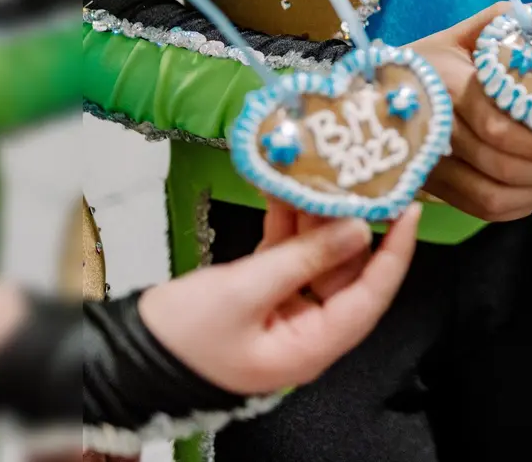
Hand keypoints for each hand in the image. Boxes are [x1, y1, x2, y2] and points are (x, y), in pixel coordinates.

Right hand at [139, 204, 420, 395]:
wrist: (121, 358)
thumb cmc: (180, 336)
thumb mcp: (244, 291)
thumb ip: (304, 258)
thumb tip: (357, 228)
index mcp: (312, 346)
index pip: (372, 295)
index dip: (396, 252)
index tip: (410, 209)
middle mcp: (308, 331)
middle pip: (347, 271)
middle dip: (348, 222)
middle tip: (355, 177)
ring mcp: (285, 313)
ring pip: (317, 258)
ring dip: (314, 217)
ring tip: (317, 173)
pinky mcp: (261, 296)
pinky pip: (286, 256)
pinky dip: (286, 225)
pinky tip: (283, 189)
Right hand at [412, 4, 531, 221]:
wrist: (378, 91)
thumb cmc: (434, 58)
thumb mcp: (465, 32)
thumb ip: (503, 22)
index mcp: (446, 85)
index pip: (497, 127)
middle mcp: (435, 130)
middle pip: (499, 165)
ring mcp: (430, 165)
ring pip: (492, 195)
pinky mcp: (433, 188)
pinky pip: (482, 210)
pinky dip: (519, 205)